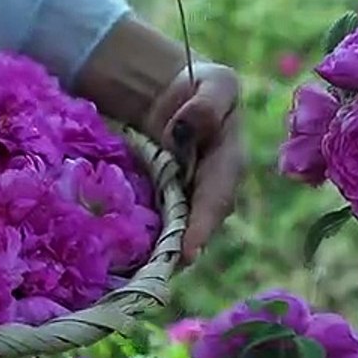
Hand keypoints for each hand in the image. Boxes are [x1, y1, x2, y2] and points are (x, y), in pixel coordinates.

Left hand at [146, 62, 245, 265]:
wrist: (179, 93)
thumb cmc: (204, 88)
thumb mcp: (216, 82)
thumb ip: (208, 104)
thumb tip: (187, 128)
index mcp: (230, 163)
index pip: (217, 199)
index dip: (203, 227)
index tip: (187, 251)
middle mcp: (214, 191)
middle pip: (198, 227)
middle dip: (179, 250)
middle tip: (157, 273)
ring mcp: (192, 200)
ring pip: (179, 232)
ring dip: (163, 253)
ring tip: (141, 275)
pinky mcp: (171, 204)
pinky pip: (161, 225)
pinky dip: (148, 240)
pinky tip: (127, 258)